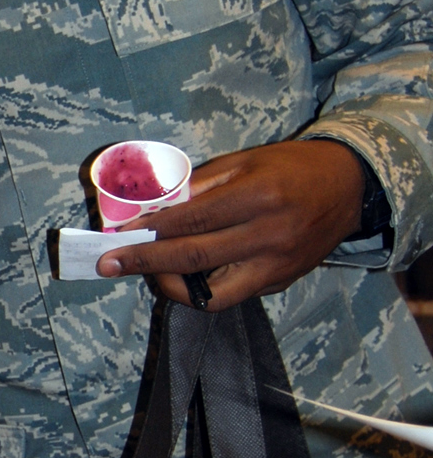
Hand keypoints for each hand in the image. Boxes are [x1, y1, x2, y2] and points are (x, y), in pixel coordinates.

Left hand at [96, 140, 366, 309]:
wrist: (349, 187)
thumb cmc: (292, 167)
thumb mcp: (246, 162)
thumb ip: (202, 185)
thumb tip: (156, 207)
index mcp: (256, 197)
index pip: (190, 221)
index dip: (149, 231)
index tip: (118, 234)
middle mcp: (267, 236)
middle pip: (193, 260)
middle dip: (144, 264)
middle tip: (109, 264)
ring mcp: (275, 266)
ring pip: (212, 294)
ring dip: (172, 288)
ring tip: (151, 274)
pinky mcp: (280, 283)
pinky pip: (233, 295)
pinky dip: (203, 289)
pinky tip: (184, 275)